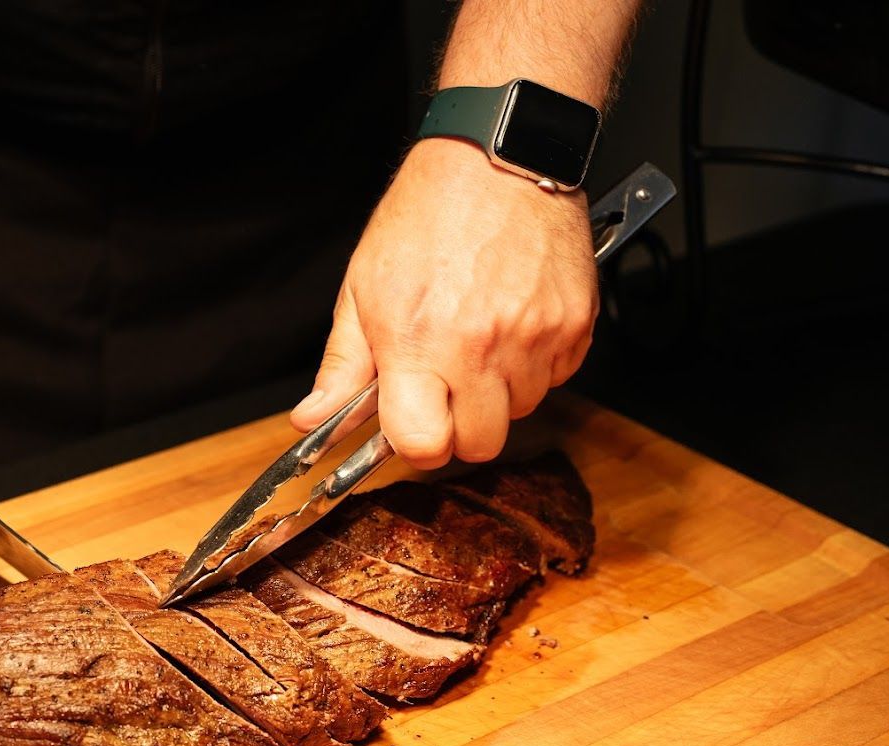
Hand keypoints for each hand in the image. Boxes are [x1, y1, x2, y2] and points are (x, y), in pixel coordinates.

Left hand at [291, 138, 599, 467]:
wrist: (497, 156)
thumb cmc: (428, 214)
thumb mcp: (363, 288)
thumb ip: (342, 365)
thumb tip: (313, 420)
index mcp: (418, 342)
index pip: (423, 446)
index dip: (415, 444)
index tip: (410, 422)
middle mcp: (480, 346)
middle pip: (480, 445)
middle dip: (460, 427)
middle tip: (445, 385)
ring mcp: (535, 338)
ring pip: (522, 412)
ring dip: (499, 393)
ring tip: (478, 340)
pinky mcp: (575, 324)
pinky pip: (557, 377)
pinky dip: (535, 364)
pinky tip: (511, 323)